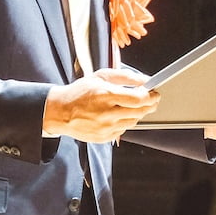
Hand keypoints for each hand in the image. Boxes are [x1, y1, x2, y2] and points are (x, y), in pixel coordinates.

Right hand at [43, 66, 159, 141]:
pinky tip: (119, 114)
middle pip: (140, 112)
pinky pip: (124, 129)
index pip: (138, 99)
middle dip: (150, 104)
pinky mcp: (104, 138)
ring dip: (138, 113)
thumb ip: (125, 77)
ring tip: (134, 105)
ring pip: (134, 121)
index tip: (155, 92)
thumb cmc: (80, 92)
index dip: (151, 96)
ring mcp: (105, 128)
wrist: (60, 112)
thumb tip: (146, 80)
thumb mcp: (101, 76)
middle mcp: (106, 114)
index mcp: (105, 95)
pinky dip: (126, 121)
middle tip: (153, 99)